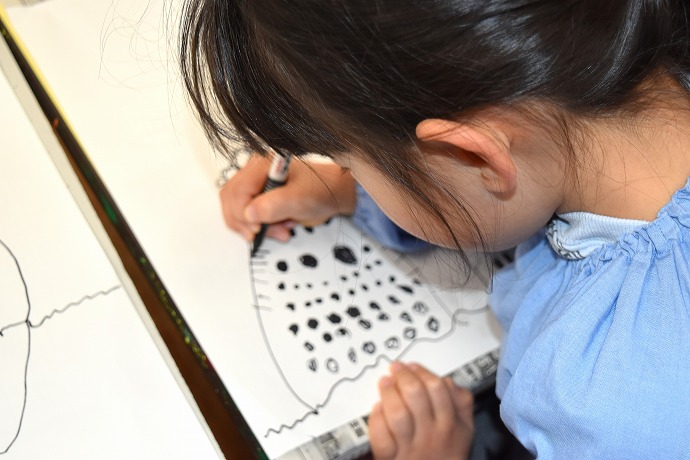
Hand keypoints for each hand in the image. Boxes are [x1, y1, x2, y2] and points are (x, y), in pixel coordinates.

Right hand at [219, 154, 356, 240]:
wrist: (331, 193)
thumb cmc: (319, 191)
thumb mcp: (300, 199)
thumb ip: (275, 205)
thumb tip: (249, 214)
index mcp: (261, 165)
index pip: (237, 191)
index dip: (244, 213)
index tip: (259, 228)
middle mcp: (253, 172)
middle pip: (231, 201)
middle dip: (247, 222)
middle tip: (265, 233)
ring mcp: (253, 184)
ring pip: (235, 210)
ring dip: (252, 227)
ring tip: (278, 231)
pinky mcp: (256, 197)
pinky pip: (245, 215)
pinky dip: (257, 227)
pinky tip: (276, 228)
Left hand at [369, 362, 473, 459]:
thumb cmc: (447, 455)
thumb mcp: (465, 430)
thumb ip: (461, 402)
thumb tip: (448, 381)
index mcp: (450, 424)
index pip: (437, 388)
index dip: (421, 372)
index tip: (412, 367)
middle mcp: (431, 435)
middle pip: (416, 395)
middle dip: (403, 376)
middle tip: (395, 369)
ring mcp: (410, 447)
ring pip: (398, 414)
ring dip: (388, 393)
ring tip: (385, 383)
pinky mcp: (390, 458)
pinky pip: (381, 437)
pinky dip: (377, 419)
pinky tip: (377, 409)